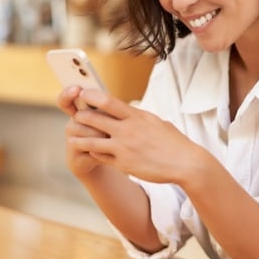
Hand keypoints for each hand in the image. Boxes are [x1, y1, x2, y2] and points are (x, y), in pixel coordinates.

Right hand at [57, 85, 109, 177]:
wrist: (105, 161)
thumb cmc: (109, 135)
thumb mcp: (108, 119)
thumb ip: (104, 108)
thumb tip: (107, 98)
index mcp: (79, 112)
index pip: (65, 100)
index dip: (68, 93)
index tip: (77, 89)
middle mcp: (71, 125)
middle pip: (83, 118)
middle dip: (101, 122)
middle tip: (110, 128)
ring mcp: (71, 142)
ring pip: (88, 135)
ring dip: (104, 138)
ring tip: (111, 141)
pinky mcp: (73, 158)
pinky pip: (90, 151)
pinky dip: (103, 153)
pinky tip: (107, 154)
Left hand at [69, 88, 201, 184]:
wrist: (186, 163)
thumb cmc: (173, 141)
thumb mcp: (155, 122)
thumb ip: (137, 117)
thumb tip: (127, 110)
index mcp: (136, 115)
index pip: (106, 101)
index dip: (90, 96)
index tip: (83, 94)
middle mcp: (127, 130)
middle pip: (93, 119)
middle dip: (81, 116)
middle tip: (75, 116)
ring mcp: (124, 147)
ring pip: (91, 141)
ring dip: (79, 139)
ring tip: (72, 139)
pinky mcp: (123, 164)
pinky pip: (100, 157)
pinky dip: (94, 154)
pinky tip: (91, 152)